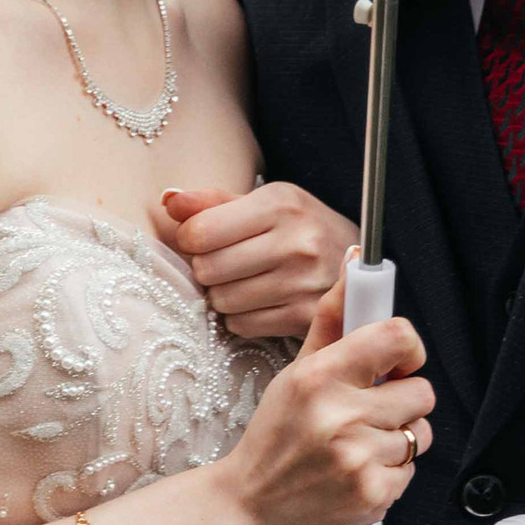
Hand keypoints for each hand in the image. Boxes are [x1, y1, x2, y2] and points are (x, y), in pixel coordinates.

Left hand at [157, 182, 357, 340]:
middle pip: (208, 269)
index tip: (200, 238)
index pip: (200, 232)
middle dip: (206, 267)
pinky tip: (258, 300)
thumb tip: (168, 199)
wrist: (357, 260)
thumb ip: (212, 201)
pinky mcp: (305, 317)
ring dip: (222, 294)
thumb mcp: (263, 202)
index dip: (189, 238)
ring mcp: (303, 283)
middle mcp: (295, 242)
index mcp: (280, 204)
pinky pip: (241, 325)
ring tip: (243, 280)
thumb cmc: (298, 227)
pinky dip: (240, 316)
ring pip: (222, 300)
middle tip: (223, 261)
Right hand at [218, 285, 433, 524]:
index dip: (409, 350)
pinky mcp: (373, 495)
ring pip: (420, 435)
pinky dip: (389, 475)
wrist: (248, 512)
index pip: (397, 338)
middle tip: (367, 414)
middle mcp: (340, 415)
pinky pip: (411, 472)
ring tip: (356, 448)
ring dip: (396, 442)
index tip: (400, 362)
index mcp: (320, 377)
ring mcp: (358, 458)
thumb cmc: (273, 442)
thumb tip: (354, 262)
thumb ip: (331, 320)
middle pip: (421, 392)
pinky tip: (355, 475)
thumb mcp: (294, 375)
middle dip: (401, 403)